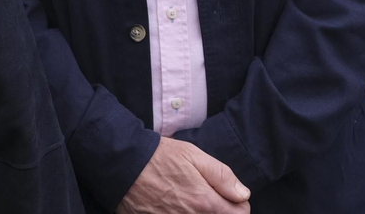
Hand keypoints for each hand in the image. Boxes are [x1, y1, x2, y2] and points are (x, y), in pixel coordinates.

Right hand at [118, 137, 249, 213]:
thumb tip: (243, 194)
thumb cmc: (157, 157)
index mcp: (205, 202)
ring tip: (190, 199)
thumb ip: (222, 176)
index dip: (238, 203)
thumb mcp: (193, 156)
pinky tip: (174, 206)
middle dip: (220, 210)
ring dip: (201, 213)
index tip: (228, 194)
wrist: (121, 165)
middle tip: (209, 196)